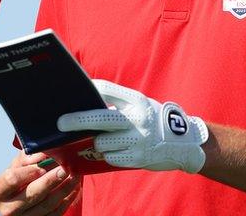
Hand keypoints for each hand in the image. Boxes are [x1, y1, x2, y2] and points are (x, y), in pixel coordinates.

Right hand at [0, 152, 80, 215]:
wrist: (18, 201)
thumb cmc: (18, 179)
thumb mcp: (17, 166)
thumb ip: (27, 158)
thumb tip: (44, 152)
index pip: (11, 180)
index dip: (27, 172)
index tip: (41, 165)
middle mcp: (9, 209)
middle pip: (32, 194)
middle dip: (50, 180)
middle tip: (64, 168)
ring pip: (48, 205)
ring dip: (64, 189)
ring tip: (75, 175)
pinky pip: (56, 213)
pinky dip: (68, 199)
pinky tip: (75, 187)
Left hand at [58, 80, 208, 173]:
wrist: (185, 144)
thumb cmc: (154, 121)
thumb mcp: (140, 105)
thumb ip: (117, 104)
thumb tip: (85, 105)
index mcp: (136, 100)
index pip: (105, 89)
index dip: (87, 89)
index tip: (73, 91)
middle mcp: (137, 118)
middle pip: (99, 118)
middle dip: (76, 120)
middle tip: (60, 123)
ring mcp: (138, 139)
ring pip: (102, 142)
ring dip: (100, 143)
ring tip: (112, 140)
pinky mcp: (138, 157)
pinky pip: (111, 157)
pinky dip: (111, 155)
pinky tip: (122, 151)